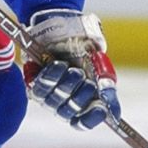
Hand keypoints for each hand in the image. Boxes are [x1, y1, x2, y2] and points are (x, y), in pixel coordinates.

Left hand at [23, 10, 120, 129]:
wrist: (65, 24)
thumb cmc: (85, 48)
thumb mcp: (101, 68)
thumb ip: (107, 91)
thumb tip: (114, 115)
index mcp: (80, 102)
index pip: (83, 123)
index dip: (91, 119)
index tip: (100, 109)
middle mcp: (62, 101)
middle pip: (69, 112)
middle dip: (80, 96)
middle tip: (86, 80)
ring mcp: (47, 94)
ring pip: (54, 101)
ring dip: (66, 85)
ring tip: (73, 69)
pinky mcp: (33, 81)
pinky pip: (41, 87)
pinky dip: (52, 76)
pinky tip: (59, 65)